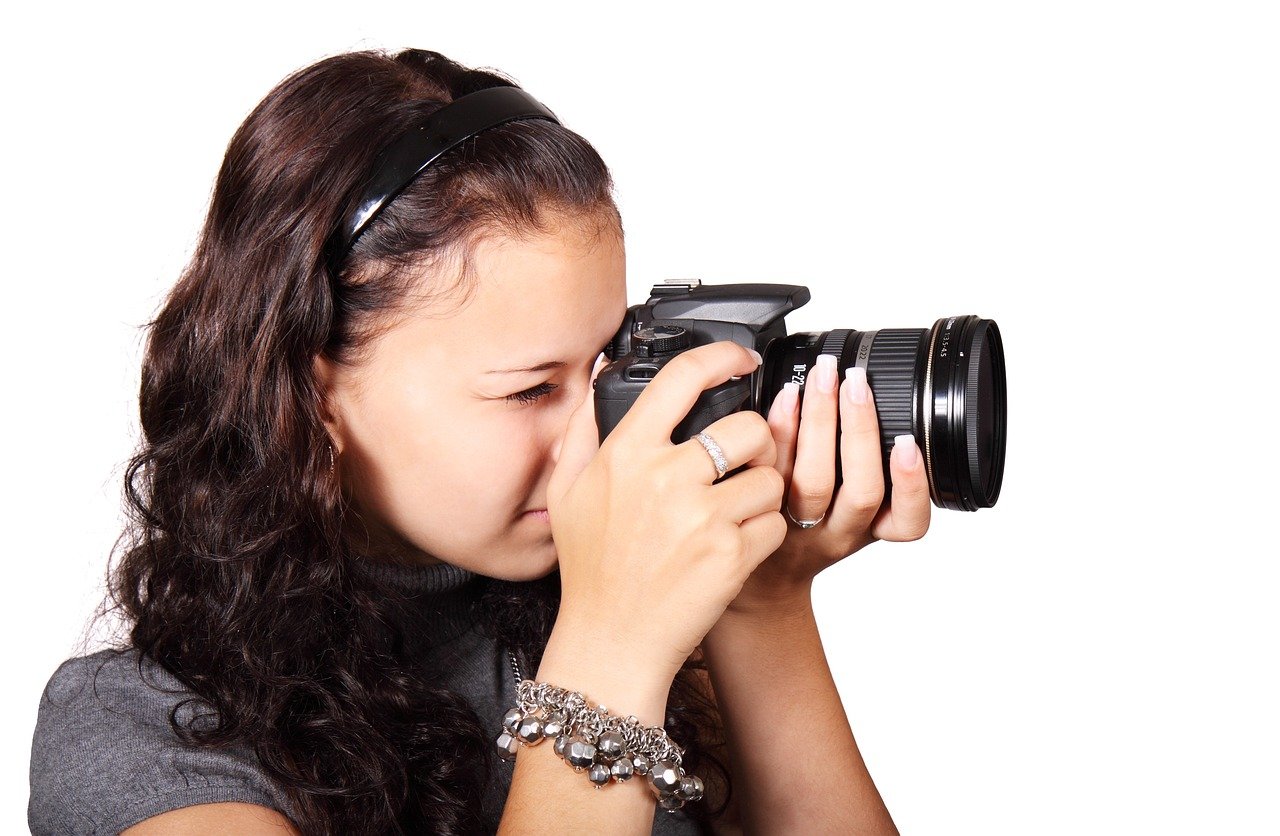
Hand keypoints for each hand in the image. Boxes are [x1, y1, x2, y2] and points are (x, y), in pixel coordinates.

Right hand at [546, 341, 786, 678]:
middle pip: (748, 426)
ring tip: (735, 511)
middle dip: (755, 443)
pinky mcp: (731, 554)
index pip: (682, 379)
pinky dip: (764, 533)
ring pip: (771, 476)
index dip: (721, 356)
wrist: (612, 642)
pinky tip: (735, 546)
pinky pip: (775, 521)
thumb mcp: (568, 492)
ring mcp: (702, 517)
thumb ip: (583, 429)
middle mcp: (665, 478)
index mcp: (626, 454)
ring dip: (762, 491)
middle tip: (743, 462)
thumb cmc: (592, 570)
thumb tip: (601, 373)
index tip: (740, 358)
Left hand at [727, 355, 931, 614]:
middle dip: (862, 430)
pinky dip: (780, 429)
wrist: (759, 579)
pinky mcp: (760, 510)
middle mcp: (836, 531)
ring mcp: (797, 525)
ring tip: (823, 379)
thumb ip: (862, 468)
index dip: (912, 485)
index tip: (908, 443)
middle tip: (857, 382)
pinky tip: (784, 398)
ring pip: (814, 480)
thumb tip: (861, 393)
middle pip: (860, 490)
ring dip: (820, 422)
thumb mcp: (850, 513)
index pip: (907, 520)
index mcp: (868, 530)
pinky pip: (772, 470)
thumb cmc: (809, 537)